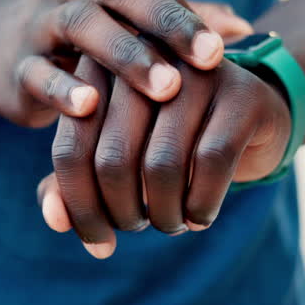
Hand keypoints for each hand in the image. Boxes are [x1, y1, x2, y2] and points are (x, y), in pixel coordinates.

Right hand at [0, 0, 249, 126]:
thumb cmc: (89, 36)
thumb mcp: (133, 22)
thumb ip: (185, 21)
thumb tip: (246, 28)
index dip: (187, 16)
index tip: (223, 50)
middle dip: (166, 24)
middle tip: (209, 60)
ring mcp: (38, 20)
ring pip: (81, 24)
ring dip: (125, 55)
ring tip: (164, 89)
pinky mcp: (14, 65)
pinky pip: (38, 72)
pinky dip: (63, 88)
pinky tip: (90, 108)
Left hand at [36, 56, 292, 258]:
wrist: (251, 117)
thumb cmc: (169, 141)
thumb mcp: (118, 158)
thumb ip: (77, 185)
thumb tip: (53, 219)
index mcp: (100, 69)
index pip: (70, 149)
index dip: (79, 207)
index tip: (98, 242)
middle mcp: (145, 61)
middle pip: (112, 157)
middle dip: (123, 213)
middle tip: (138, 228)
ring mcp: (198, 73)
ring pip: (162, 164)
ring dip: (163, 214)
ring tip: (170, 223)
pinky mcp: (243, 93)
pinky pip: (211, 162)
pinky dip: (201, 205)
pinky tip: (200, 217)